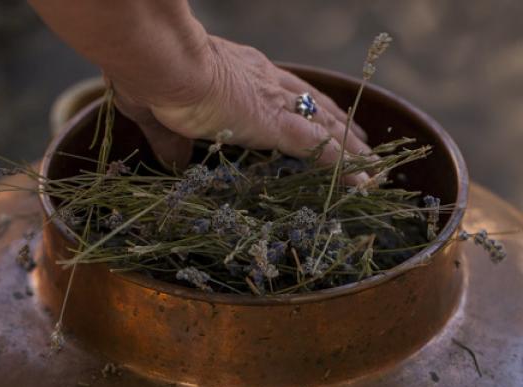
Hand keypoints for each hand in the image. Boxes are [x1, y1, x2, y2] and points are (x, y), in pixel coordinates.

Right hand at [112, 35, 370, 180]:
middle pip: (315, 103)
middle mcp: (266, 82)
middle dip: (338, 122)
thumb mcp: (160, 115)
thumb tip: (171, 163)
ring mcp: (275, 103)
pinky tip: (364, 179)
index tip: (319, 115)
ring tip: (373, 164)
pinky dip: (345, 165)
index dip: (305, 103)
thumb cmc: (154, 80)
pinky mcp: (277, 125)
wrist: (163, 66)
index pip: (284, 90)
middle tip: (359, 138)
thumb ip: (170, 140)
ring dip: (351, 147)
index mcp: (241, 75)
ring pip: (327, 125)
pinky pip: (322, 148)